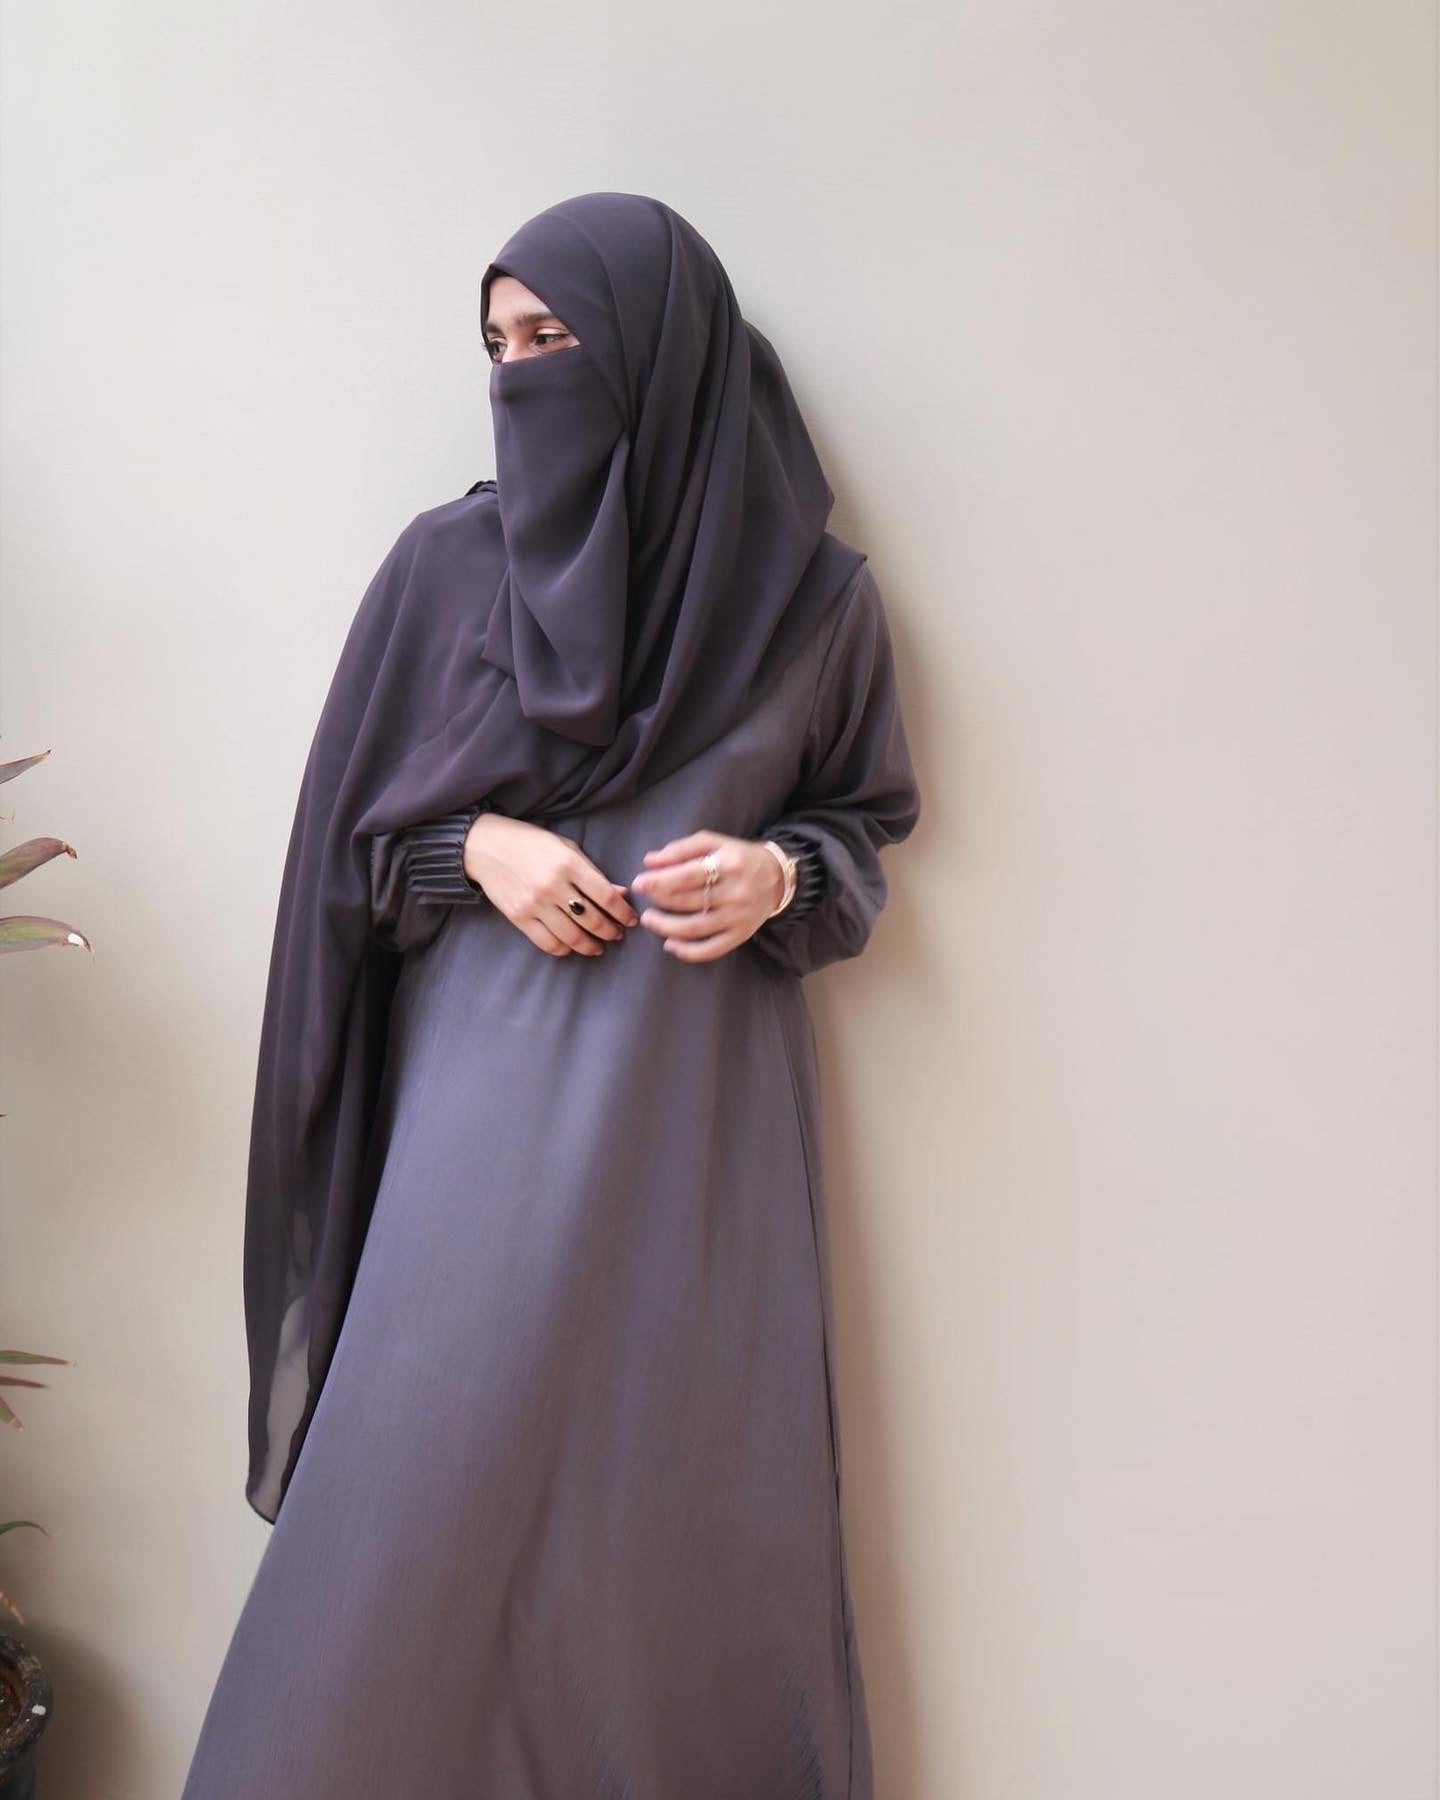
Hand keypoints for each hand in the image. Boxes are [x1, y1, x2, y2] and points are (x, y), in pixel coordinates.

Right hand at [463, 814, 638, 957]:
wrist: (486, 846)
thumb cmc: (531, 843)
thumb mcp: (566, 848)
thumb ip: (593, 872)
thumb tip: (620, 894)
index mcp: (569, 864)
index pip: (606, 896)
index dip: (623, 913)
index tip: (630, 920)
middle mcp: (553, 886)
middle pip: (592, 920)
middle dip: (610, 931)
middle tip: (617, 934)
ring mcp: (534, 904)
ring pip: (572, 936)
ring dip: (591, 945)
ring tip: (599, 946)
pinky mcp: (518, 917)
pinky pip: (547, 943)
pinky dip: (564, 949)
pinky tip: (572, 946)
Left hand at [629, 830, 785, 962]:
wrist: (777, 878)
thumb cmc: (738, 857)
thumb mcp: (714, 842)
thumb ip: (681, 849)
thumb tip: (649, 861)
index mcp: (728, 864)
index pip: (687, 876)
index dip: (659, 881)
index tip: (639, 883)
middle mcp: (735, 892)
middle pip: (687, 901)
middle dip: (658, 900)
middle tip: (642, 898)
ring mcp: (738, 917)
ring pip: (694, 928)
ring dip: (665, 927)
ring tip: (649, 919)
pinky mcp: (740, 935)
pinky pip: (710, 949)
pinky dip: (687, 951)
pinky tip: (670, 944)